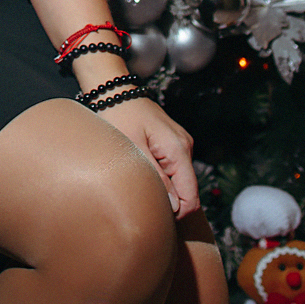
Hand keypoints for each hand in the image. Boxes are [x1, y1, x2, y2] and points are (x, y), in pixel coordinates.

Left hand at [97, 97, 199, 217]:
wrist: (113, 89)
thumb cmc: (118, 115)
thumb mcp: (133, 149)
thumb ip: (156, 178)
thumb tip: (174, 207)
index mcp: (178, 150)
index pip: (191, 197)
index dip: (176, 213)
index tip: (153, 214)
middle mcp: (185, 147)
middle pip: (187, 190)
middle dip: (169, 201)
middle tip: (139, 199)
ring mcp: (180, 144)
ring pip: (179, 180)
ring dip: (163, 187)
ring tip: (137, 180)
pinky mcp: (171, 142)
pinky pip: (172, 168)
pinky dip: (161, 176)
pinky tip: (141, 169)